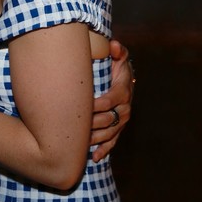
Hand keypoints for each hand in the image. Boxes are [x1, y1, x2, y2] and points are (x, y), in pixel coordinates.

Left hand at [90, 40, 134, 161]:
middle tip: (76, 127)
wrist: (121, 79)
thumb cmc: (115, 66)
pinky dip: (104, 150)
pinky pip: (112, 142)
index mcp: (123, 90)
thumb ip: (117, 51)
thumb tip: (113, 44)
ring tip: (80, 144)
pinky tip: (94, 157)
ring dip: (96, 139)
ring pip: (110, 133)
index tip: (85, 106)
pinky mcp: (118, 129)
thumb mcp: (117, 57)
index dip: (99, 104)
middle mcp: (125, 107)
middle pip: (110, 119)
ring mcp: (121, 120)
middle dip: (93, 124)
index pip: (112, 99)